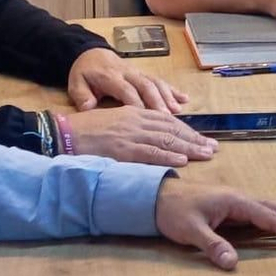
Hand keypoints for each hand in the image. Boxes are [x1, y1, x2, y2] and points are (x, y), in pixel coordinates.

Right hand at [66, 105, 216, 165]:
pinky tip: (183, 161)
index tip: (201, 138)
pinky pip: (149, 153)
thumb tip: (152, 140)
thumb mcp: (113, 122)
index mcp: (134, 113)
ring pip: (166, 141)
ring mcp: (129, 135)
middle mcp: (135, 121)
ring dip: (189, 148)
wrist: (63, 133)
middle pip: (172, 129)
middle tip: (213, 147)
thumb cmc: (85, 130)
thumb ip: (133, 127)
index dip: (186, 130)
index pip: (167, 121)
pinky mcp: (122, 149)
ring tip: (206, 154)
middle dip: (194, 139)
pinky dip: (168, 157)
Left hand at [68, 47, 188, 112]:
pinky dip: (173, 90)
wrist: (91, 53)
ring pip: (156, 83)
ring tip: (177, 111)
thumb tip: (88, 106)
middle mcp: (128, 73)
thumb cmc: (85, 73)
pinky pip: (160, 80)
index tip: (144, 117)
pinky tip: (185, 99)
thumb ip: (81, 95)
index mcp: (111, 76)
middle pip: (146, 86)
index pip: (126, 90)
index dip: (136, 103)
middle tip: (167, 117)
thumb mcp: (76, 83)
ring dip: (168, 96)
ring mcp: (138, 72)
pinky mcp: (144, 73)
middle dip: (158, 101)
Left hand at [154, 177, 275, 269]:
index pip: (269, 217)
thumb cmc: (173, 211)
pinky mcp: (234, 207)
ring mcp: (239, 202)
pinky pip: (265, 211)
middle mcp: (241, 198)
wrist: (156, 196)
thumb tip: (232, 264)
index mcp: (235, 201)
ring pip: (274, 208)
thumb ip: (213, 245)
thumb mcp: (190, 231)